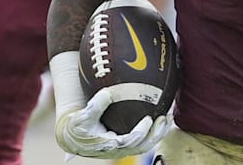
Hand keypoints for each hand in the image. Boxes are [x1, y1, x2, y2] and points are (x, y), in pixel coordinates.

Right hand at [54, 88, 169, 157]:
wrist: (73, 137)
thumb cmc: (78, 126)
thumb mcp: (83, 115)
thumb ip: (95, 105)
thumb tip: (108, 93)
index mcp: (110, 145)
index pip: (130, 142)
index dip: (141, 132)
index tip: (148, 119)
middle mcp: (119, 149)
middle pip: (143, 146)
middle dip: (157, 133)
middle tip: (165, 118)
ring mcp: (124, 147)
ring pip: (146, 144)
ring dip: (159, 132)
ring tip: (168, 117)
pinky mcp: (127, 143)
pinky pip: (144, 139)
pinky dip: (154, 130)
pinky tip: (161, 116)